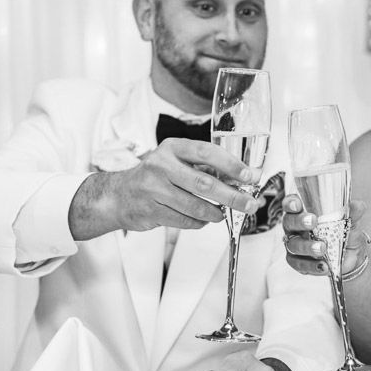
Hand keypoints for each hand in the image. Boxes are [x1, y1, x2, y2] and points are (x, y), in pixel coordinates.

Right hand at [69, 138, 261, 239]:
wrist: (119, 195)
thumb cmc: (157, 176)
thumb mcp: (177, 161)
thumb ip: (206, 167)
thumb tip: (243, 179)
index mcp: (173, 148)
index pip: (207, 152)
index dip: (232, 165)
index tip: (251, 176)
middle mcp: (161, 165)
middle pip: (205, 184)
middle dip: (232, 196)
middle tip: (250, 204)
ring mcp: (154, 189)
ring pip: (195, 206)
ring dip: (215, 213)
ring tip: (223, 214)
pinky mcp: (150, 211)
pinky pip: (185, 221)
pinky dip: (199, 223)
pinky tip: (201, 219)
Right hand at [282, 194, 369, 275]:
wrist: (350, 256)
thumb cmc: (344, 232)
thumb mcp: (352, 221)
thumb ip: (354, 212)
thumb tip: (357, 205)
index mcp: (304, 211)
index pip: (291, 204)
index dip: (290, 203)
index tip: (297, 205)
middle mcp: (296, 227)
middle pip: (289, 222)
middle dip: (299, 221)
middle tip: (312, 222)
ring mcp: (295, 245)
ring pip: (293, 245)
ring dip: (307, 246)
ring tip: (322, 248)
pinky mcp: (298, 262)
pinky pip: (299, 264)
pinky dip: (311, 265)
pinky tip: (323, 265)